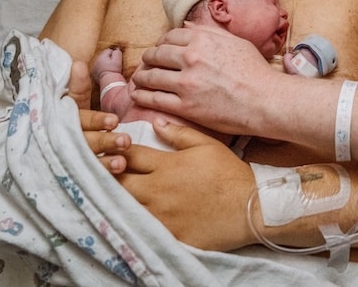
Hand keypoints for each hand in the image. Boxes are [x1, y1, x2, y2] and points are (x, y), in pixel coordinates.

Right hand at [69, 58, 129, 173]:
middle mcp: (63, 142)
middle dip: (105, 142)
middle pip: (85, 142)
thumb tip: (78, 64)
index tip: (114, 120)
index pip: (81, 120)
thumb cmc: (61, 122)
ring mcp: (67, 162)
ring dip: (104, 163)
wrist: (29, 156)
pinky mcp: (72, 178)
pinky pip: (86, 179)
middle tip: (125, 141)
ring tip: (122, 162)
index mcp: (63, 121)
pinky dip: (100, 179)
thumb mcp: (68, 105)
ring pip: (86, 162)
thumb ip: (77, 88)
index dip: (96, 121)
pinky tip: (116, 178)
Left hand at [118, 118, 256, 249]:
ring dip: (117, 199)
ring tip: (115, 194)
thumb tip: (156, 123)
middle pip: (118, 182)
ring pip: (123, 206)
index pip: (129, 155)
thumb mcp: (207, 145)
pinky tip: (133, 217)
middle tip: (108, 173)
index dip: (118, 151)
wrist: (250, 207)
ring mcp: (160, 215)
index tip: (115, 150)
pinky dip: (133, 221)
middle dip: (110, 176)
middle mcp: (158, 190)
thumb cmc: (229, 173)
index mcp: (167, 165)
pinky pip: (139, 228)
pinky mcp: (166, 234)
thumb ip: (178, 134)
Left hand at [133, 26, 276, 136]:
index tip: (160, 48)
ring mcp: (186, 83)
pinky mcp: (185, 106)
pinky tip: (138, 95)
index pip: (170, 36)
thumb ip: (210, 32)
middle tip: (147, 64)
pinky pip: (154, 98)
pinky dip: (142, 96)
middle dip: (148, 58)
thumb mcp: (236, 42)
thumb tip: (187, 25)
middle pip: (157, 54)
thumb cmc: (256, 71)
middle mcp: (191, 58)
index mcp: (203, 40)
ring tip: (139, 80)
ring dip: (142, 77)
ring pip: (151, 76)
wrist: (266, 100)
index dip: (162, 42)